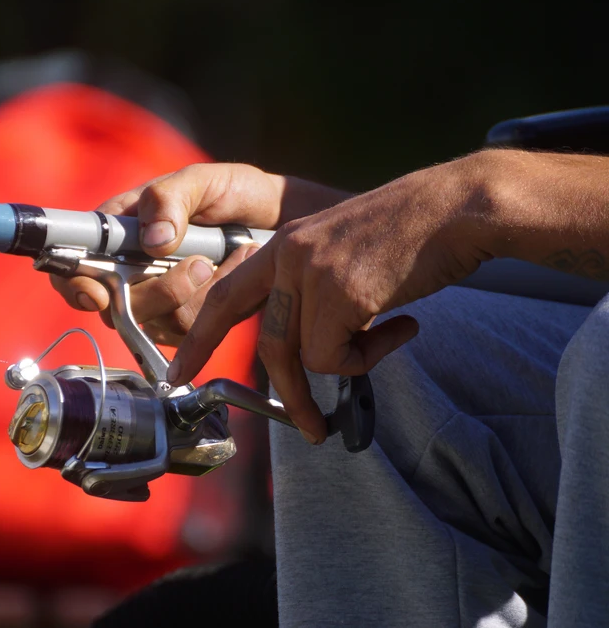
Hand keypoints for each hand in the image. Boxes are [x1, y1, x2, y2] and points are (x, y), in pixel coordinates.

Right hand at [50, 163, 349, 344]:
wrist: (280, 220)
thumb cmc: (235, 192)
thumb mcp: (202, 180)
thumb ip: (170, 199)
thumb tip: (152, 241)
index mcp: (117, 232)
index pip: (74, 267)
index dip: (74, 285)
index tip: (96, 292)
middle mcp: (130, 270)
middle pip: (116, 306)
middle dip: (162, 289)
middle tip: (201, 262)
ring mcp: (157, 300)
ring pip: (157, 322)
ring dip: (199, 293)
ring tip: (232, 254)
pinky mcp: (186, 322)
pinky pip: (189, 331)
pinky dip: (217, 303)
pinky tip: (236, 272)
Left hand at [167, 155, 493, 442]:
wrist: (458, 208)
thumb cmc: (411, 235)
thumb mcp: (344, 254)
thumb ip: (316, 293)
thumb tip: (311, 352)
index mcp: (284, 245)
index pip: (227, 296)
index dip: (200, 337)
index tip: (180, 372)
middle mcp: (288, 256)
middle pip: (266, 342)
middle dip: (285, 394)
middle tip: (307, 429)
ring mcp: (312, 272)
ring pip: (302, 356)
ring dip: (339, 376)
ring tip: (378, 359)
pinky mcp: (341, 292)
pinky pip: (336, 357)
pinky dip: (367, 359)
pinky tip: (401, 328)